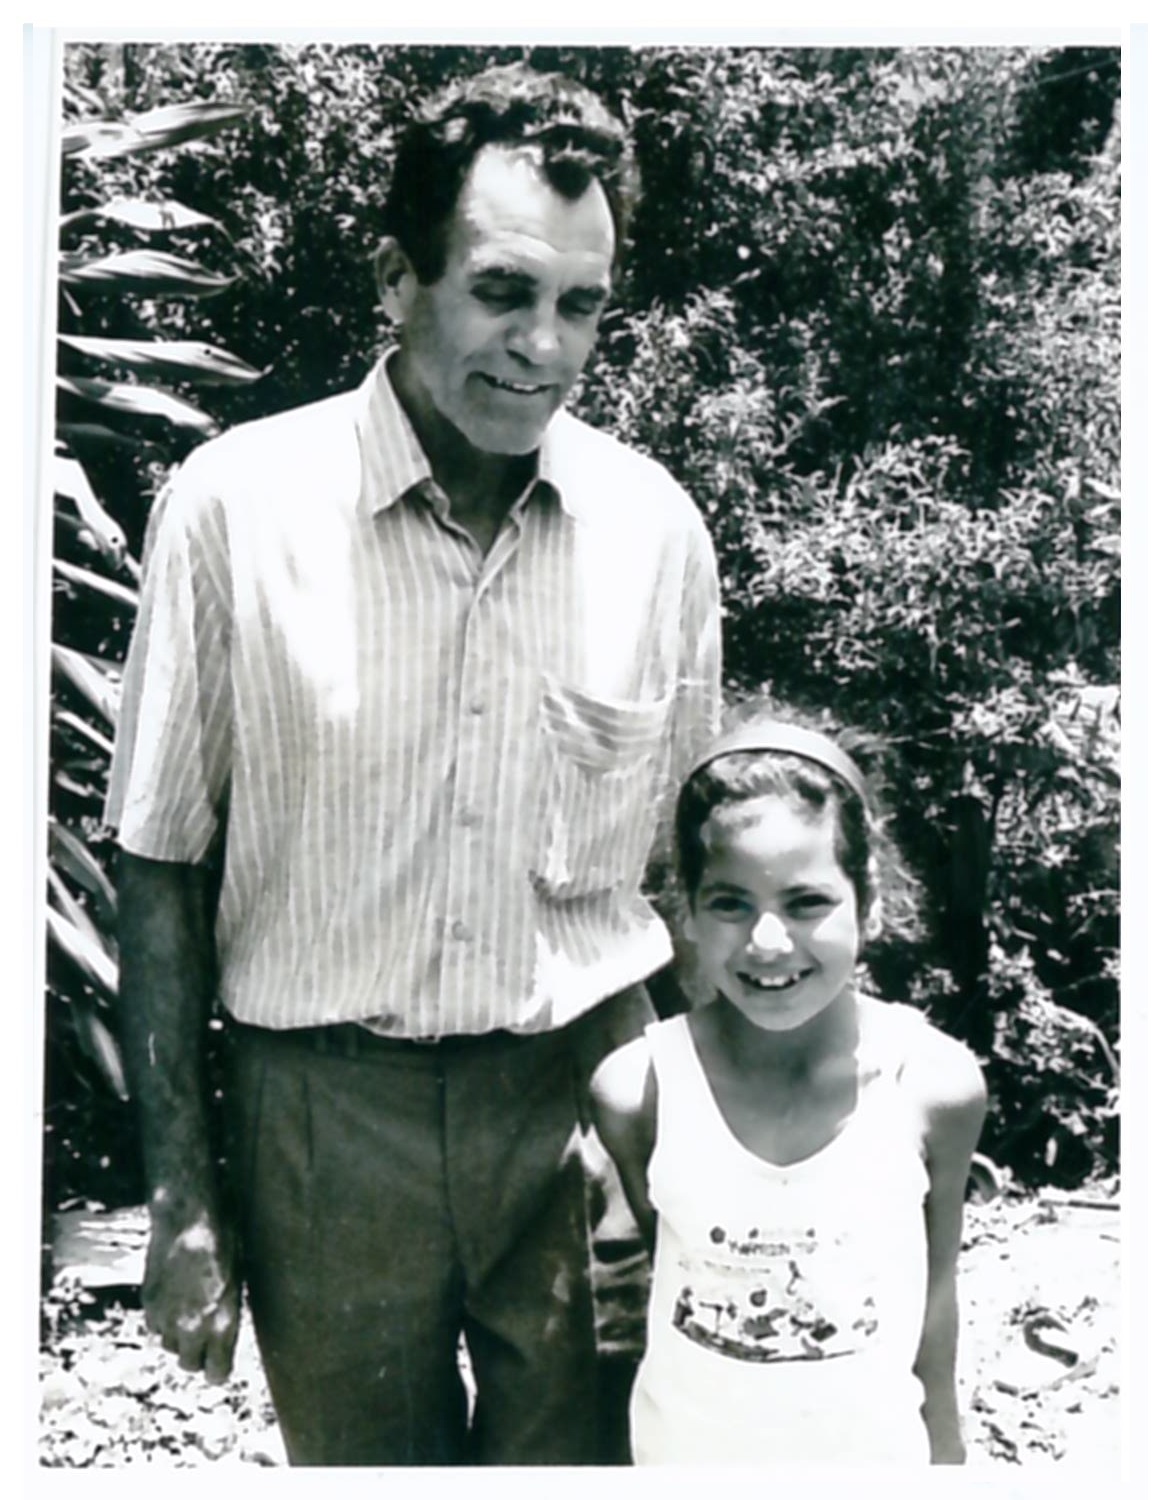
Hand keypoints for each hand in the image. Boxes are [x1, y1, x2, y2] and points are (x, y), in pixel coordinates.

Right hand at [142, 1204, 239, 1383]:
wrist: (189, 1217)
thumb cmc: (225, 1242)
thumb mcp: (239, 1281)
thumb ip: (228, 1314)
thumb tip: (223, 1334)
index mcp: (221, 1323)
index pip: (216, 1374)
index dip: (219, 1370)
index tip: (221, 1363)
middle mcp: (191, 1326)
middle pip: (189, 1365)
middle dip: (198, 1356)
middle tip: (205, 1339)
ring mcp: (166, 1316)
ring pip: (169, 1346)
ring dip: (179, 1338)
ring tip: (191, 1313)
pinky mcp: (149, 1302)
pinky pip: (155, 1326)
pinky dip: (163, 1321)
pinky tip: (175, 1300)